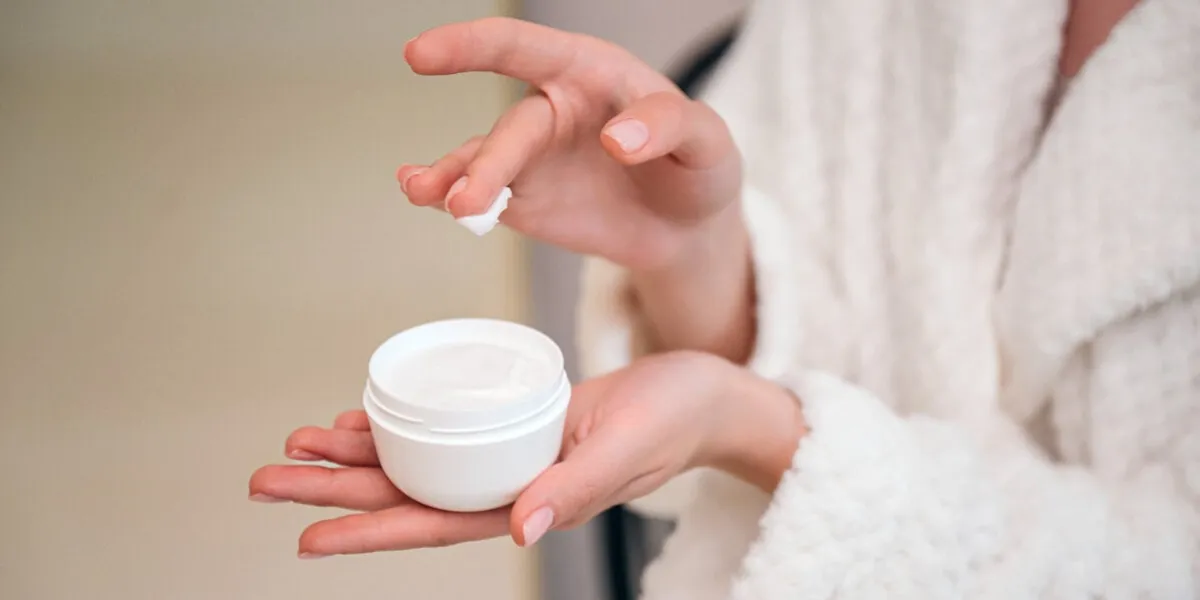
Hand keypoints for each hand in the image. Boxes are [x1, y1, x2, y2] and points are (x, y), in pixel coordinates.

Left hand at [247, 352, 803, 556]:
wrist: (708, 394)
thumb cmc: (678, 419)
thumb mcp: (628, 448)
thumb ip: (576, 489)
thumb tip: (523, 529)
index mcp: (532, 501)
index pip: (435, 523)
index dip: (370, 532)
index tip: (306, 535)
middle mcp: (510, 483)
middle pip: (409, 495)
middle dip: (337, 490)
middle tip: (267, 477)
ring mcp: (511, 453)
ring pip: (420, 462)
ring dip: (359, 457)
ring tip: (298, 445)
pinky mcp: (519, 420)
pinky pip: (448, 426)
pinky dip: (404, 422)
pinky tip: (365, 417)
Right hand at [398, 18, 742, 271]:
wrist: (688, 227)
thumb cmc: (697, 166)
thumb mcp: (707, 139)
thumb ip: (670, 124)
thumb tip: (616, 139)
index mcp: (589, 72)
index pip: (522, 48)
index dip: (470, 45)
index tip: (422, 54)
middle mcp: (550, 109)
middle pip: (511, 128)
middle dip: (487, 162)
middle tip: (469, 200)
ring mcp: (531, 158)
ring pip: (482, 162)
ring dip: (452, 179)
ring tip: (431, 196)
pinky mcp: (523, 201)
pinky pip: (481, 196)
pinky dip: (447, 195)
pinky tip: (424, 195)